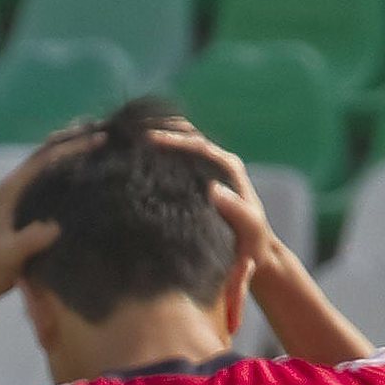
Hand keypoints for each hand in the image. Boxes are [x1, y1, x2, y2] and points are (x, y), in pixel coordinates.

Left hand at [0, 129, 95, 309]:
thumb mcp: (8, 254)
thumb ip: (29, 240)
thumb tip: (55, 227)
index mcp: (10, 190)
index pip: (45, 158)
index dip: (72, 146)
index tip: (99, 139)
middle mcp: (15, 189)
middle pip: (48, 155)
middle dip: (74, 142)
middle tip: (105, 135)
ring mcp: (19, 200)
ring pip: (49, 170)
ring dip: (72, 158)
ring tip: (101, 150)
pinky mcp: (25, 213)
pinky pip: (50, 187)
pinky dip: (68, 178)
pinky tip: (88, 181)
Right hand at [146, 122, 286, 279]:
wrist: (255, 253)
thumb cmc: (252, 245)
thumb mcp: (249, 230)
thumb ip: (238, 211)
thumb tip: (212, 189)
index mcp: (229, 169)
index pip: (198, 146)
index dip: (174, 140)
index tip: (149, 139)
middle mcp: (219, 164)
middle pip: (188, 137)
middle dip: (162, 130)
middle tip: (131, 131)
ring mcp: (209, 171)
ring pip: (182, 145)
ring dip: (160, 139)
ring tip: (129, 139)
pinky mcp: (200, 181)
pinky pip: (179, 160)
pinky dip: (160, 155)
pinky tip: (138, 159)